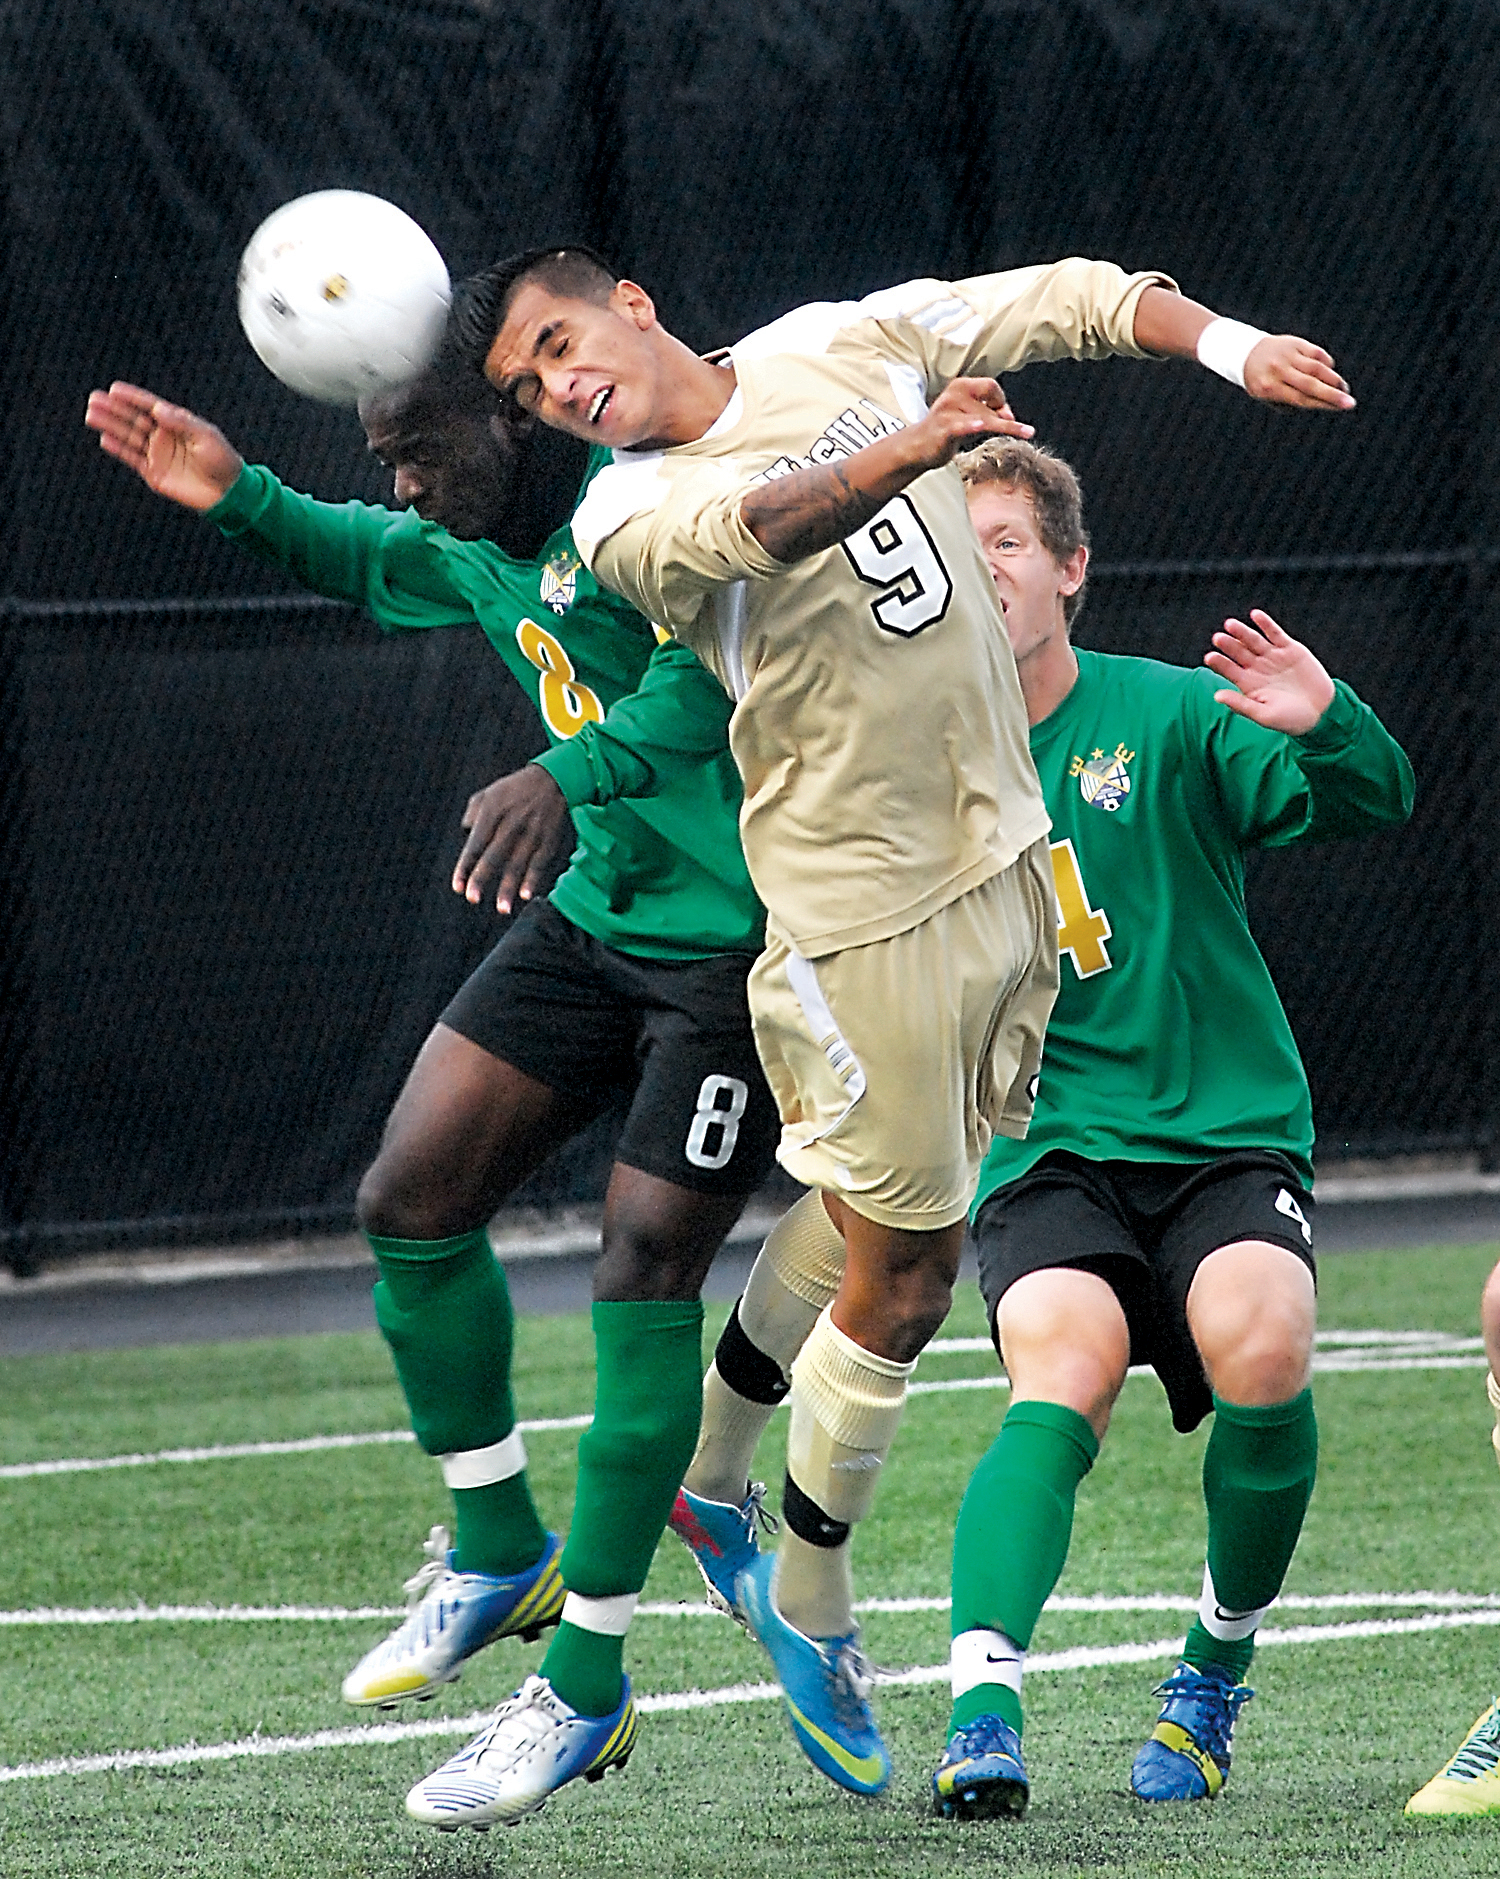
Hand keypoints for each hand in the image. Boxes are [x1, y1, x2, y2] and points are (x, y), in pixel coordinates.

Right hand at [84, 382, 243, 509]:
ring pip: (130, 437)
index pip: (151, 406)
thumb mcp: (206, 437)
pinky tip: (106, 439)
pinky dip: (120, 450)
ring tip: (92, 415)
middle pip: (134, 419)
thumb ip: (182, 422)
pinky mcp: (155, 473)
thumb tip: (159, 409)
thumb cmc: (223, 460)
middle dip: (114, 409)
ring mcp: (158, 454)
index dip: (133, 398)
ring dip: (111, 426)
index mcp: (177, 423)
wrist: (228, 493)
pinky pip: (133, 459)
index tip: (114, 389)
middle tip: (94, 399)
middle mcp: (164, 436)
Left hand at [453, 765, 571, 913]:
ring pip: (517, 864)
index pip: (475, 845)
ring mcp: (531, 833)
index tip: (457, 887)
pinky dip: (533, 879)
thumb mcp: (489, 793)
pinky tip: (526, 895)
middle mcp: (511, 824)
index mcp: (492, 812)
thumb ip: (473, 812)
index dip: (465, 867)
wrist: (554, 778)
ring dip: (509, 887)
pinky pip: (539, 862)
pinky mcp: (548, 840)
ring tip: (502, 908)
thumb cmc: (515, 788)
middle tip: (472, 899)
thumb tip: (466, 833)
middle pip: (494, 856)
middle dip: (482, 878)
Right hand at [905, 378, 1034, 471]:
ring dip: (1004, 427)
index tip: (1005, 417)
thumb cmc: (946, 430)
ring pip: (985, 417)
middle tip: (1008, 428)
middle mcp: (955, 394)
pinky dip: (971, 426)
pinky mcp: (944, 428)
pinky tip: (978, 425)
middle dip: (1004, 418)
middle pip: (990, 402)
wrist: (918, 447)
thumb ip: (990, 412)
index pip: (991, 386)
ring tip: (1024, 432)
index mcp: (961, 386)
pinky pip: (961, 426)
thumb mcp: (971, 417)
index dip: (1002, 401)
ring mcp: (948, 410)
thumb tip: (1010, 415)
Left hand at [1205, 610, 1334, 734]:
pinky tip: (1255, 615)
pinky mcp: (1290, 649)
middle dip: (1228, 645)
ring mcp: (1273, 657)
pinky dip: (1266, 624)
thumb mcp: (1264, 715)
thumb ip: (1241, 705)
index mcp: (1248, 684)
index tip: (1209, 657)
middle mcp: (1257, 668)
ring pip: (1254, 640)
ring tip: (1230, 624)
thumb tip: (1216, 696)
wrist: (1321, 712)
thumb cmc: (1290, 719)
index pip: (1229, 670)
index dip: (1219, 663)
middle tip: (1217, 638)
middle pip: (1239, 653)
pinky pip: (1275, 633)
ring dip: (1242, 632)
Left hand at [1243, 337, 1354, 411]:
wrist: (1248, 354)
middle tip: (1350, 403)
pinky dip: (1327, 364)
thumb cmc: (1264, 383)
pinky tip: (1330, 372)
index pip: (1301, 398)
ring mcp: (1287, 355)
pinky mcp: (1295, 342)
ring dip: (1333, 379)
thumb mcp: (1270, 397)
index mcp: (1269, 388)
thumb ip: (1294, 402)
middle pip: (1311, 384)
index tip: (1341, 407)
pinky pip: (1317, 354)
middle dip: (1333, 394)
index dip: (1323, 403)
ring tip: (1343, 389)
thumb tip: (1326, 403)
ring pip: (1317, 367)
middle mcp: (1278, 370)